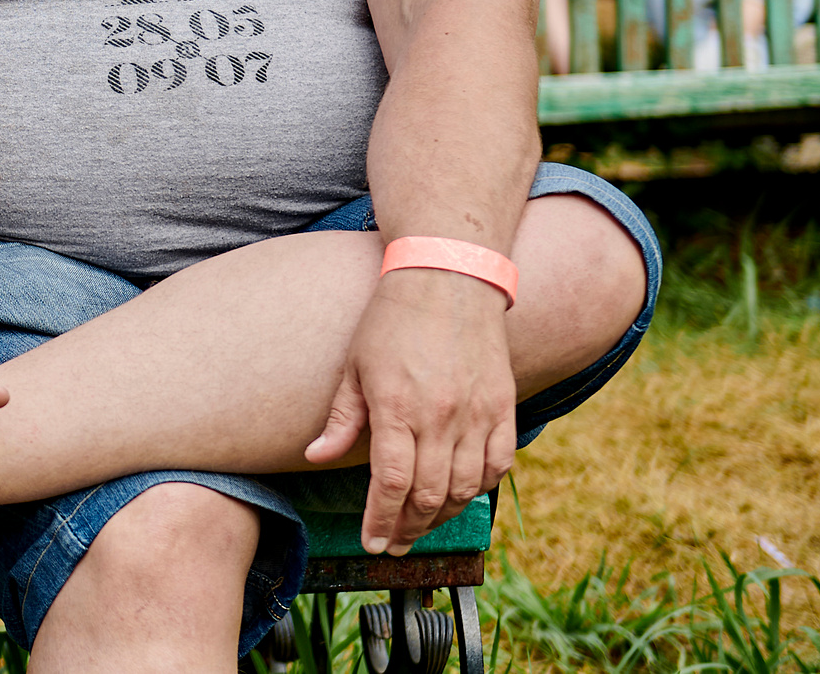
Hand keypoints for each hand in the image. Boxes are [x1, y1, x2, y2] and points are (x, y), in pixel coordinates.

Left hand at [303, 268, 515, 554]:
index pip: (392, 484)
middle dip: (408, 528)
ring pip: (465, 487)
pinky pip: (498, 463)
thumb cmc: (392, 319)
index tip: (373, 542)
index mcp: (398, 406)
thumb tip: (315, 456)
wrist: (447, 277)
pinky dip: (480, 487)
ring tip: (421, 524)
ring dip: (442, 516)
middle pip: (428, 496)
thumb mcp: (354, 366)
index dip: (381, 521)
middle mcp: (441, 416)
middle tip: (394, 542)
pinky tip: (460, 493)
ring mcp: (477, 412)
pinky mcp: (503, 405)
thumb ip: (342, 419)